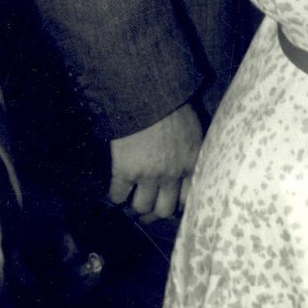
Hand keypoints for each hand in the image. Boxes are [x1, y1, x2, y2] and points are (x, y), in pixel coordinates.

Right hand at [109, 103, 202, 222]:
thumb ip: (190, 151)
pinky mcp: (125, 171)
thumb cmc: (172, 105)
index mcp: (191, 162)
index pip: (188, 198)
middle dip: (155, 213)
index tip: (168, 205)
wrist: (146, 94)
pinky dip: (115, 197)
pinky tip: (114, 193)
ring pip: (142, 207)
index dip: (177, 205)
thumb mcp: (192, 129)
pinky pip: (118, 196)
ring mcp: (148, 175)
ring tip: (129, 203)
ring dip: (135, 207)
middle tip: (146, 211)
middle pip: (164, 209)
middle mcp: (172, 174)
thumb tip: (186, 166)